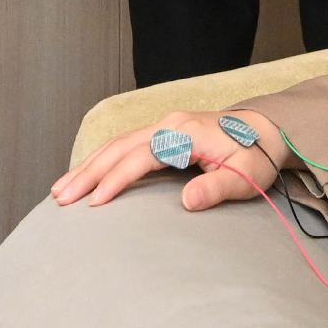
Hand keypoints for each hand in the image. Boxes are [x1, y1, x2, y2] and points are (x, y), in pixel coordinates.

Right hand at [50, 108, 289, 211]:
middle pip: (119, 148)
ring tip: (61, 189)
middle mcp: (169, 125)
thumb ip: (217, 189)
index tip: (95, 202)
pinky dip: (102, 160)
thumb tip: (187, 202)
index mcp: (185, 134)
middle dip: (88, 173)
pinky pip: (124, 145)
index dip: (117, 180)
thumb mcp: (246, 176)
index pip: (141, 157)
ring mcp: (164, 126)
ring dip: (89, 166)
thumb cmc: (256, 156)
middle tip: (61, 198)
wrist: (266, 130)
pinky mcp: (162, 133)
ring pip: (116, 144)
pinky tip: (85, 175)